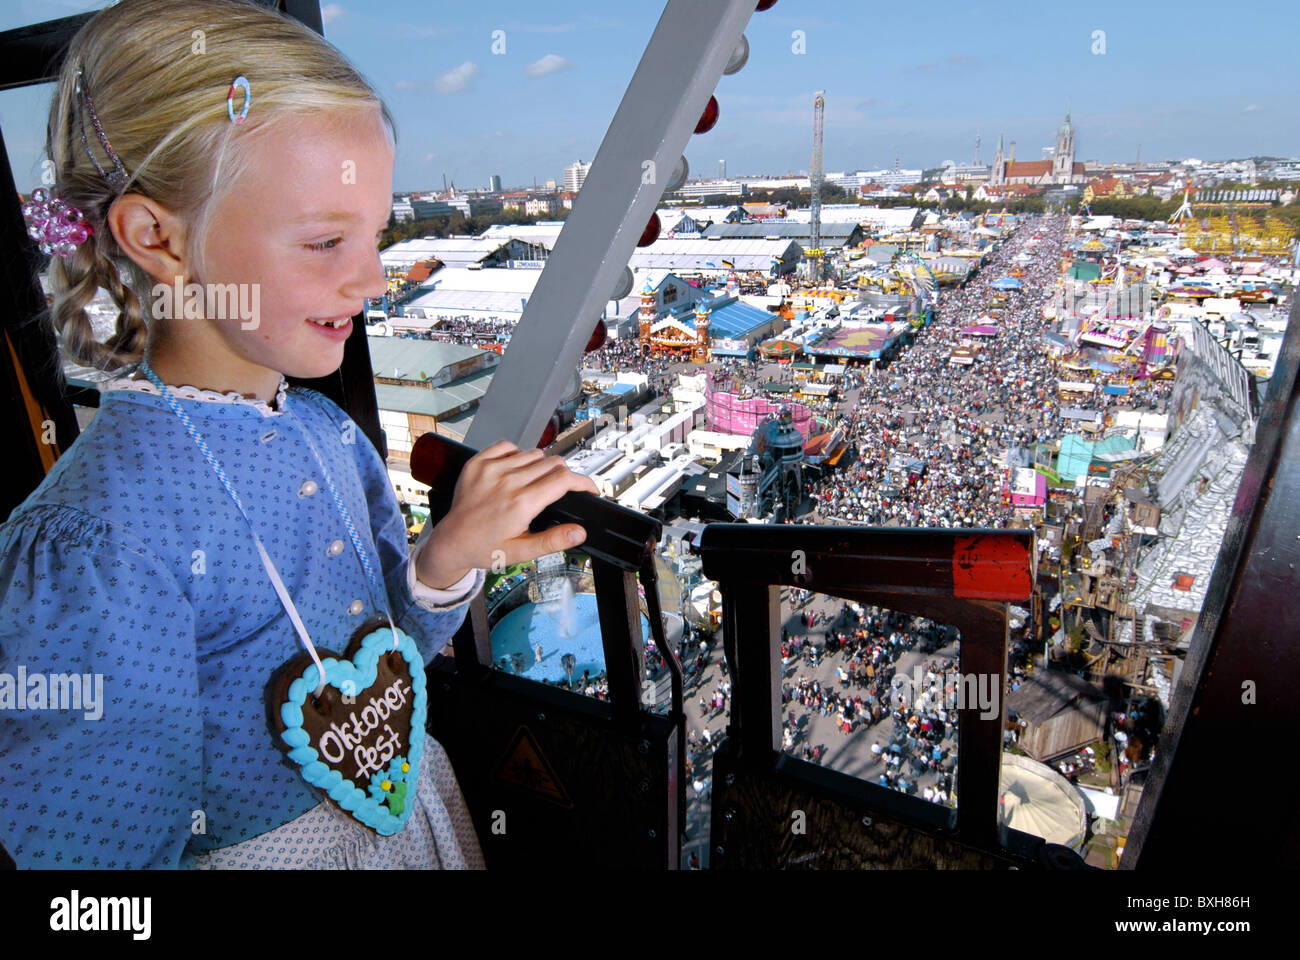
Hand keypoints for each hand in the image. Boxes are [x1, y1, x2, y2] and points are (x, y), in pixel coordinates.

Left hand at [415, 440, 600, 589]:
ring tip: (534, 485)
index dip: (584, 482)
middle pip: (553, 463)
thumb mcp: (521, 552)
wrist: (450, 542)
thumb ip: (552, 540)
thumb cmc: (485, 549)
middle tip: (560, 492)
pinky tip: (514, 472)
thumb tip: (579, 532)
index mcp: (521, 504)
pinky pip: (509, 446)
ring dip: (541, 466)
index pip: (564, 480)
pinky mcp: (478, 462)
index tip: (591, 488)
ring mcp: (491, 469)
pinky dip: (518, 456)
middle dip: (564, 476)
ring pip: (534, 453)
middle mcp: (507, 482)